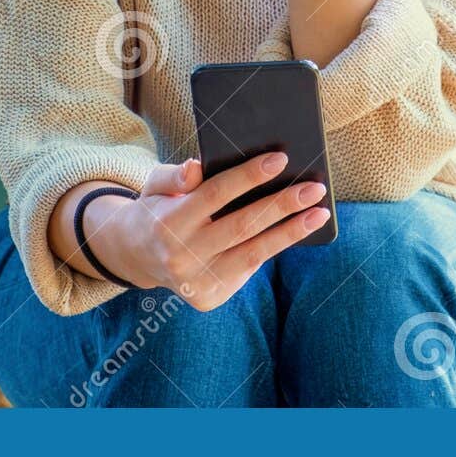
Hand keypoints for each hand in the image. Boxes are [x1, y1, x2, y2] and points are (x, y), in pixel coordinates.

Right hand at [84, 152, 329, 310]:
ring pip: (253, 253)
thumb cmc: (157, 209)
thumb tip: (198, 166)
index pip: (214, 194)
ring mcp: (196, 281)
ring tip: (318, 213)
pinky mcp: (210, 297)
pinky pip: (249, 268)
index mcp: (167, 223)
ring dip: (290, 231)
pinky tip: (296, 230)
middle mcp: (181, 256)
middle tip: (314, 188)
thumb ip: (175, 175)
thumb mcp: (154, 185)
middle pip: (242, 226)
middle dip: (282, 205)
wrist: (138, 257)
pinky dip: (274, 247)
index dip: (248, 176)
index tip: (280, 159)